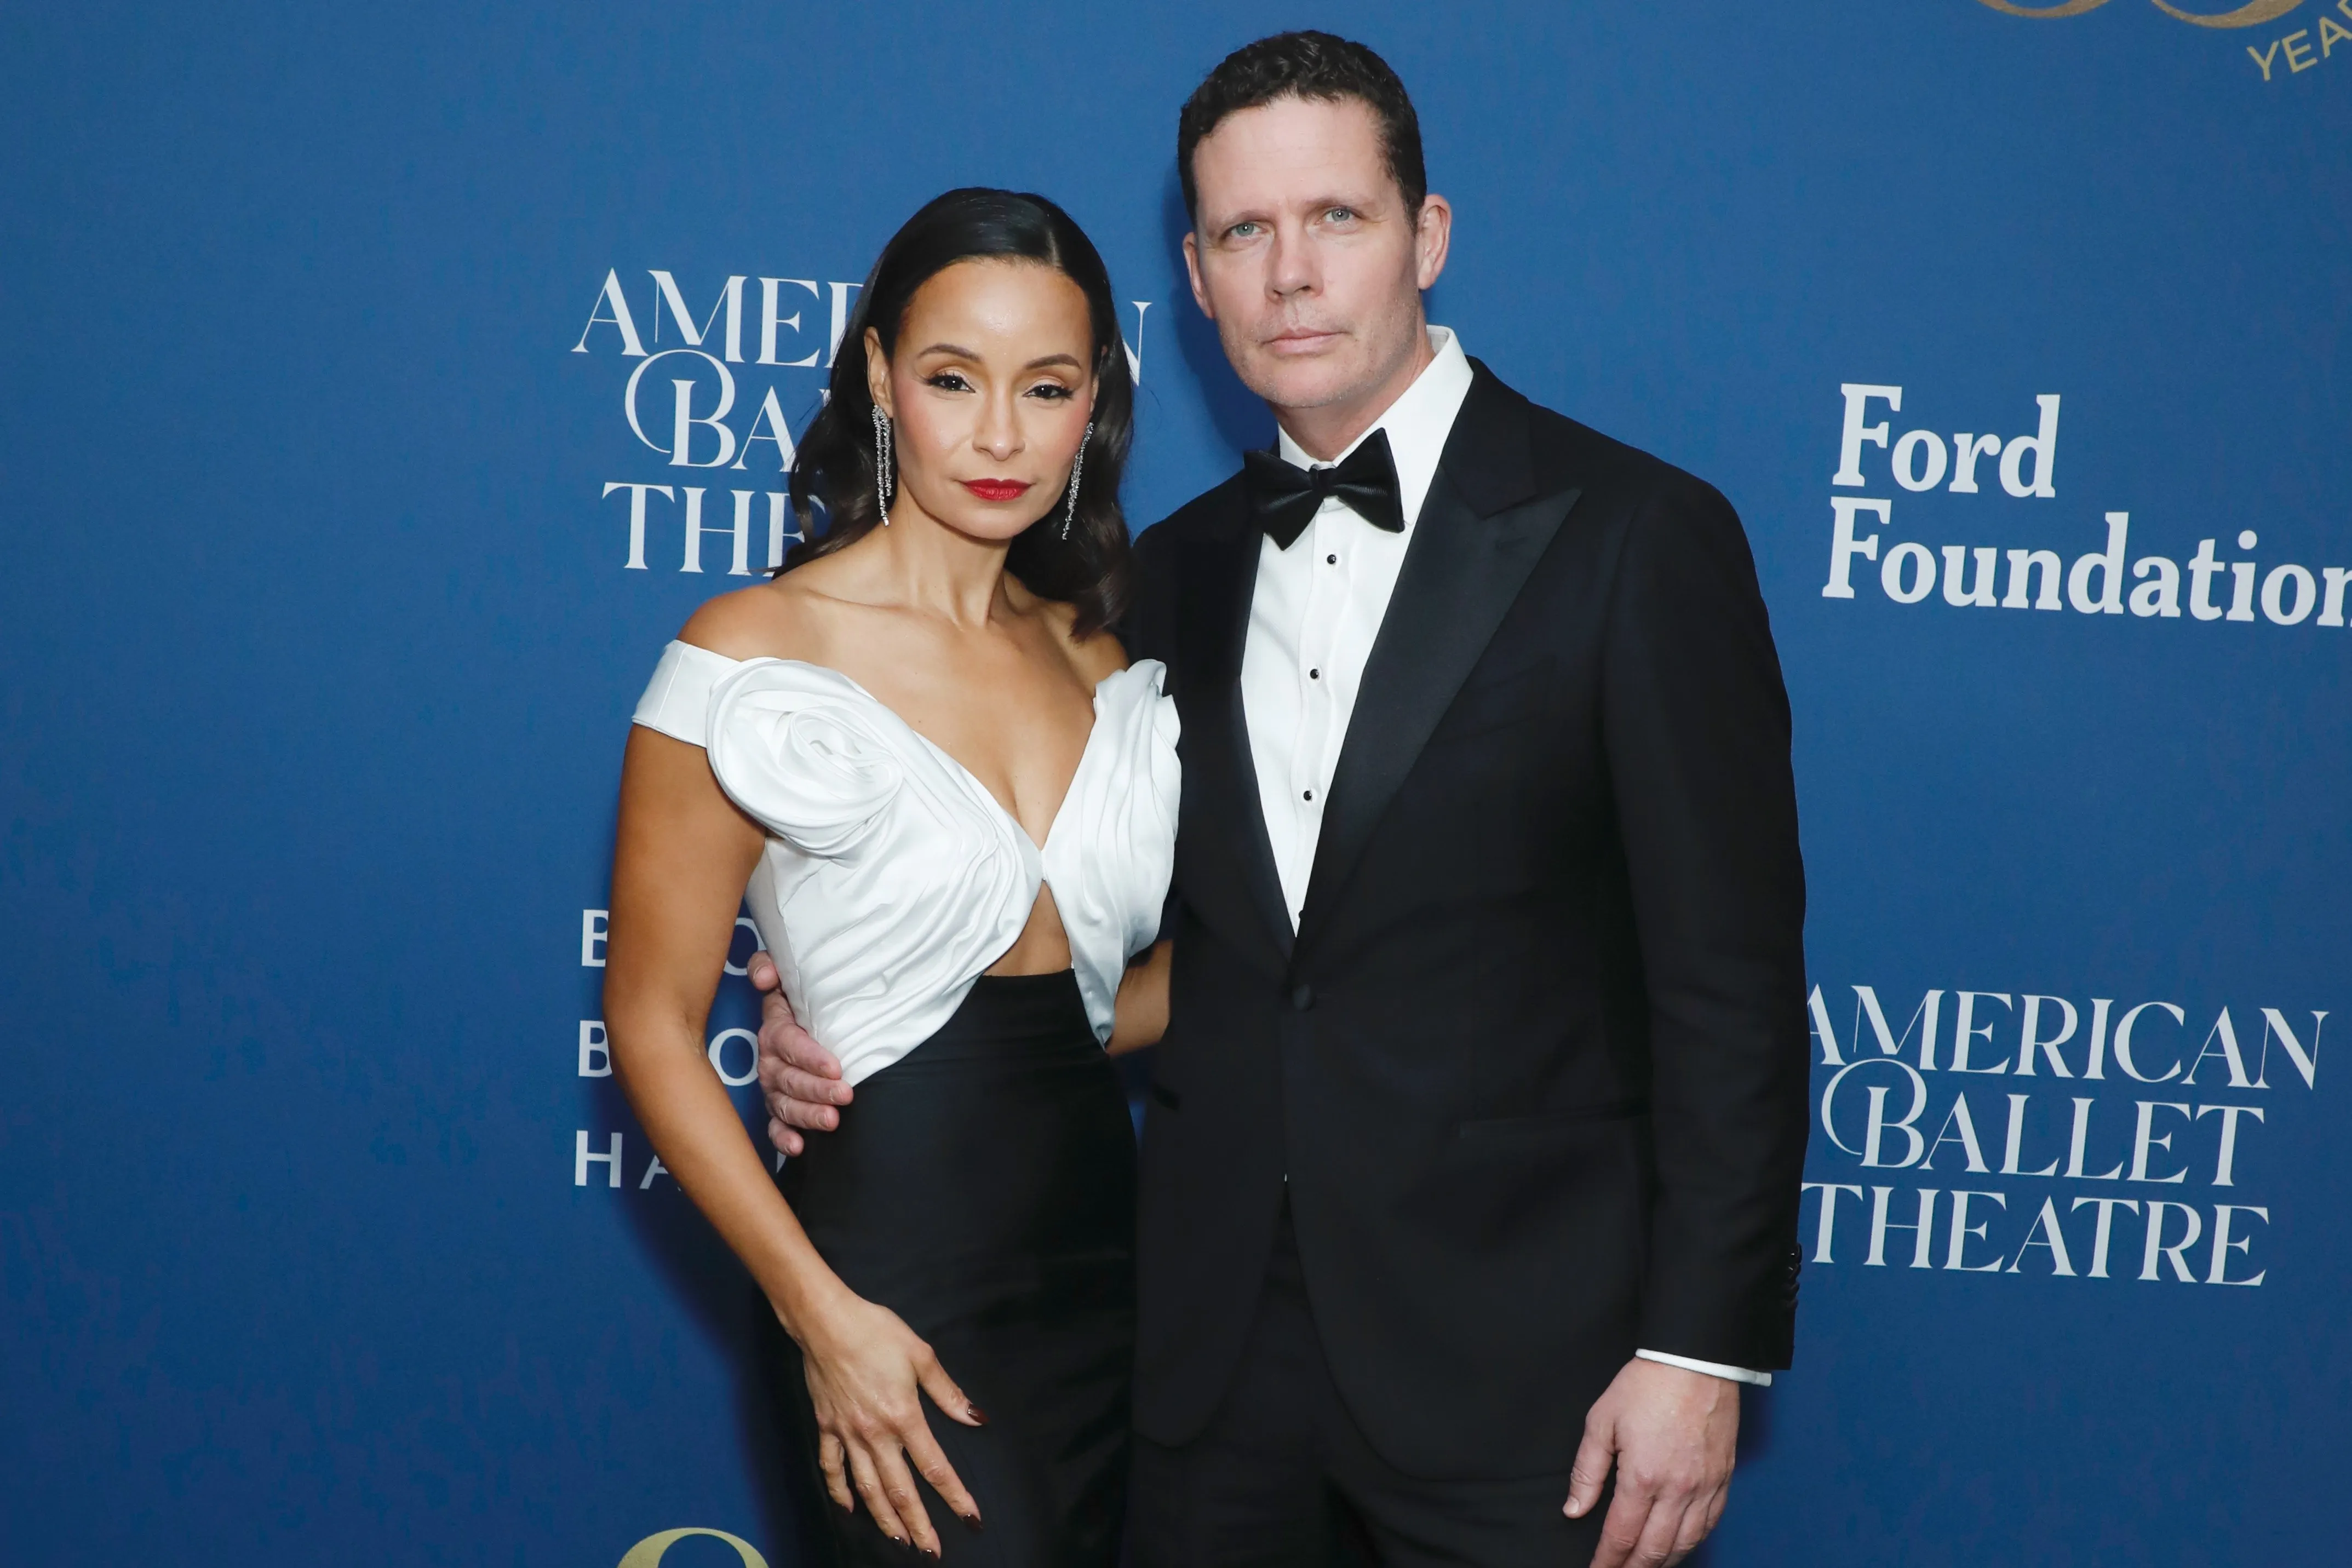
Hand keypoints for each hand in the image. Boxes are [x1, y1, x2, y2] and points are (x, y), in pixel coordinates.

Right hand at [748, 951, 850, 1156]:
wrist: (805, 1014)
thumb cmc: (801, 995)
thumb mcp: (788, 973)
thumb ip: (770, 967)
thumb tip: (764, 977)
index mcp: (775, 1029)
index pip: (789, 1044)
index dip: (810, 1057)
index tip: (836, 1067)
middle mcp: (770, 1061)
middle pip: (788, 1079)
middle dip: (816, 1090)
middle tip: (844, 1095)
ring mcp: (772, 1087)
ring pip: (784, 1105)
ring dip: (806, 1116)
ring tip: (832, 1121)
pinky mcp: (777, 1107)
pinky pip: (775, 1126)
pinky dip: (783, 1138)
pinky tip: (798, 1147)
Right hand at [794, 1284, 984, 1553]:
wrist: (825, 1320)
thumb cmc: (875, 1331)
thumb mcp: (921, 1355)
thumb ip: (947, 1392)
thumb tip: (975, 1418)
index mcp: (903, 1416)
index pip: (935, 1466)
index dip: (955, 1496)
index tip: (971, 1519)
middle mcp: (875, 1433)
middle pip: (900, 1489)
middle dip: (918, 1524)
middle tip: (932, 1551)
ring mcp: (847, 1434)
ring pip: (867, 1488)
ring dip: (883, 1518)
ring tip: (899, 1540)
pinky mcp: (826, 1427)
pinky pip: (832, 1468)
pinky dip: (839, 1491)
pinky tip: (849, 1508)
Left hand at [1566, 1358, 1738, 1567]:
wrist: (1695, 1361)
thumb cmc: (1646, 1386)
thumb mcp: (1601, 1422)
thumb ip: (1587, 1471)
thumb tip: (1574, 1508)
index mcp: (1643, 1477)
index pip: (1622, 1535)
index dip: (1607, 1560)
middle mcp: (1678, 1490)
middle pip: (1655, 1550)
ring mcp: (1705, 1487)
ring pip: (1686, 1543)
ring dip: (1664, 1562)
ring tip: (1645, 1567)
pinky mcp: (1723, 1478)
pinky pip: (1710, 1523)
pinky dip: (1693, 1541)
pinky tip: (1680, 1546)